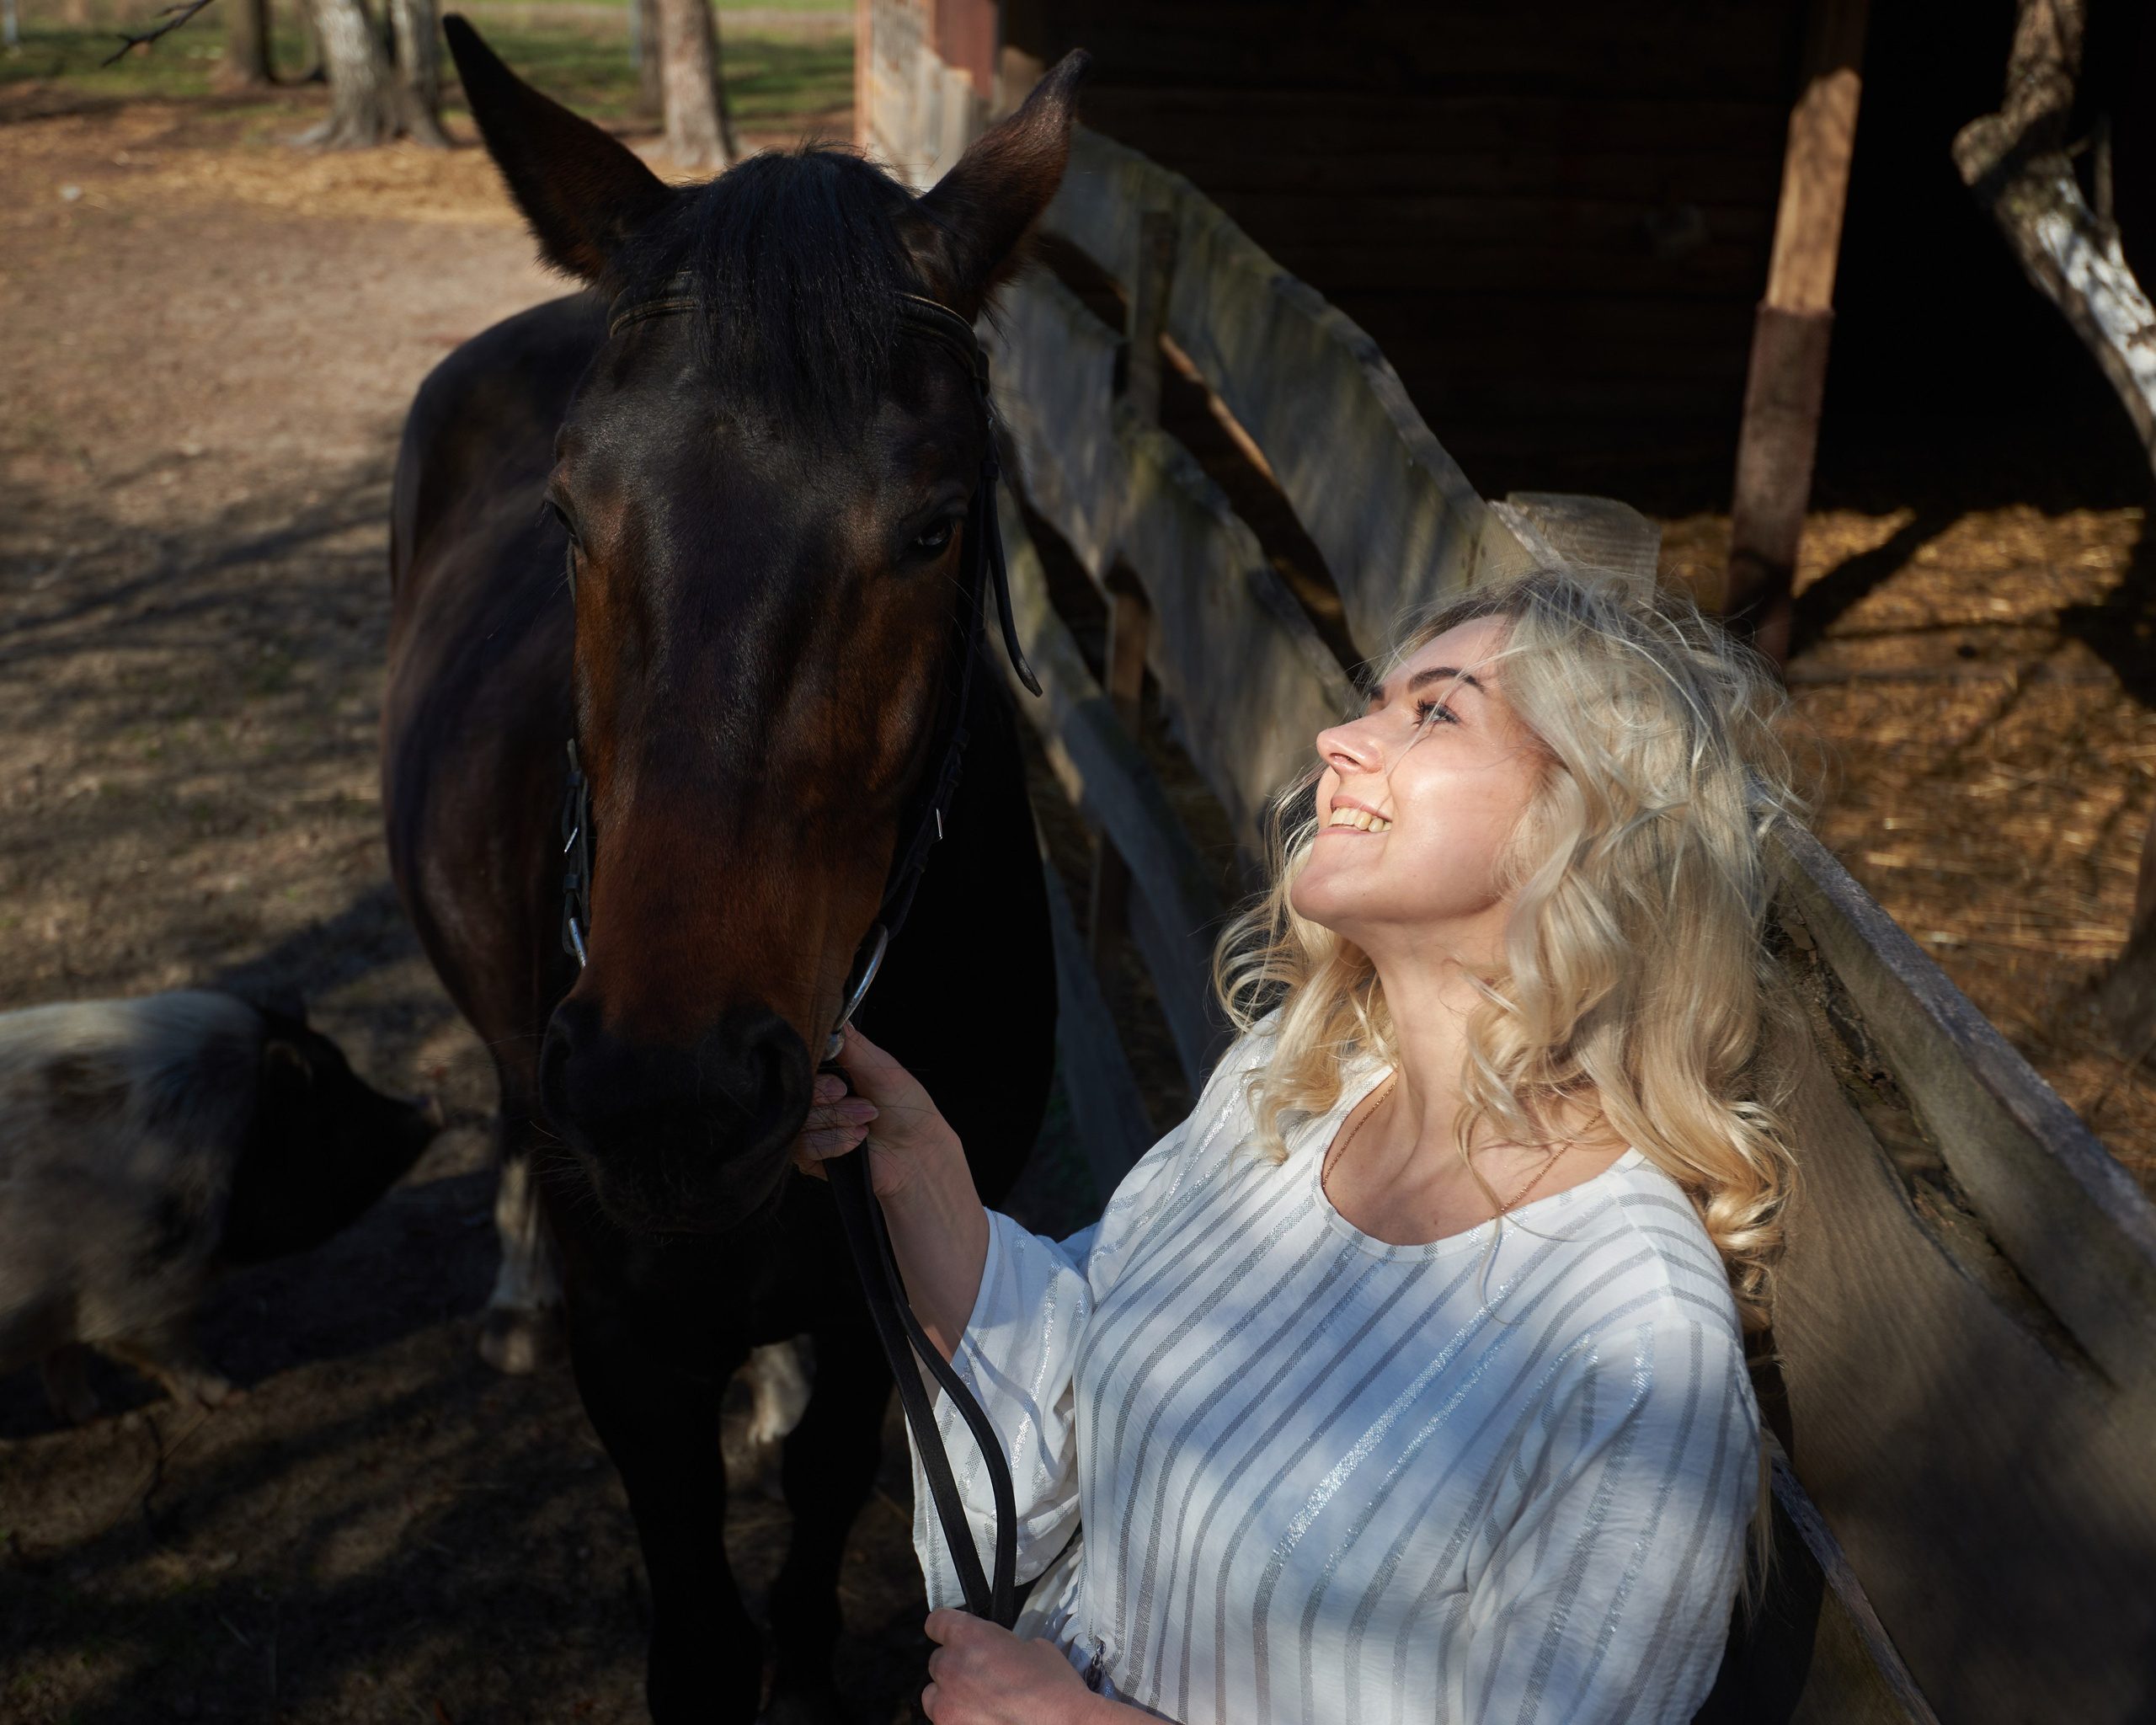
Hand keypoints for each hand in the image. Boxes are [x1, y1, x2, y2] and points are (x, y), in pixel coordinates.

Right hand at [792, 1024, 962, 1202]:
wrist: (918, 1153)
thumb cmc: (905, 1107)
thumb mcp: (882, 1067)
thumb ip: (853, 1045)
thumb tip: (833, 1015)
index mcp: (826, 1071)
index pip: (798, 1060)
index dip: (811, 1067)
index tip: (839, 1079)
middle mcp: (812, 1097)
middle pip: (793, 1089)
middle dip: (827, 1095)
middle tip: (852, 1097)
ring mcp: (807, 1127)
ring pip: (799, 1118)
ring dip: (837, 1119)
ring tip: (866, 1120)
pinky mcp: (807, 1156)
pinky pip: (804, 1146)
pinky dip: (835, 1141)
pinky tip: (857, 1141)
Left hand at [920, 1610, 1098, 1724]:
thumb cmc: (1053, 1688)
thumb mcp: (1031, 1646)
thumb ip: (1000, 1645)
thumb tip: (994, 1653)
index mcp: (969, 1637)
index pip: (937, 1622)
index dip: (946, 1628)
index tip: (951, 1635)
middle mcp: (951, 1667)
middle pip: (937, 1661)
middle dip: (955, 1667)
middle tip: (981, 1677)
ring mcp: (946, 1705)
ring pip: (933, 1696)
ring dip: (950, 1696)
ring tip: (979, 1704)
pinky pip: (945, 1721)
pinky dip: (959, 1721)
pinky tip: (983, 1721)